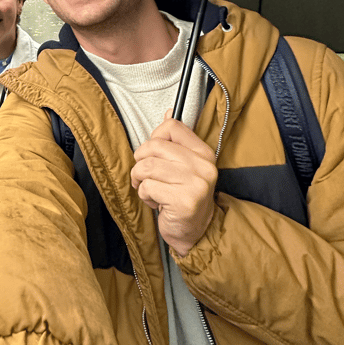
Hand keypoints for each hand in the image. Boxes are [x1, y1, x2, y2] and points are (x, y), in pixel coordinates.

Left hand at [131, 111, 216, 256]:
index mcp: (203, 152)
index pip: (171, 126)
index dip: (153, 139)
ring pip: (146, 167)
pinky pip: (147, 187)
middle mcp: (203, 165)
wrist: (194, 232)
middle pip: (153, 146)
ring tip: (151, 189)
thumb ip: (175, 141)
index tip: (153, 156)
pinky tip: (156, 203)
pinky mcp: (184, 200)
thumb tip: (168, 112)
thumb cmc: (182, 197)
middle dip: (140, 162)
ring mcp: (195, 183)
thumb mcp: (183, 166)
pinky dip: (144, 195)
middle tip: (146, 177)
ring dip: (140, 181)